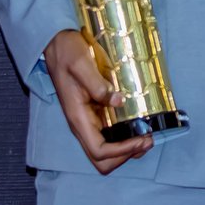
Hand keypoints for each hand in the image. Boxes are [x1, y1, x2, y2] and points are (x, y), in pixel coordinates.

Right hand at [42, 28, 152, 173]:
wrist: (57, 45)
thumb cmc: (67, 54)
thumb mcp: (81, 64)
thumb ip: (97, 84)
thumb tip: (118, 101)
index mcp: (78, 117)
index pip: (98, 150)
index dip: (122, 151)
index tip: (143, 139)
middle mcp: (82, 124)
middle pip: (101, 159)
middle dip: (125, 155)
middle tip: (147, 141)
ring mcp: (88, 121)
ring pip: (105, 151)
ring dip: (126, 150)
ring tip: (147, 137)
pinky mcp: (94, 114)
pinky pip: (109, 136)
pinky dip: (124, 138)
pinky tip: (138, 126)